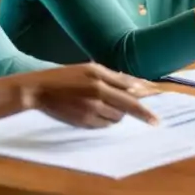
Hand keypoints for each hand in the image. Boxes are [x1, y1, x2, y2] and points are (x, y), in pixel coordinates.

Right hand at [22, 64, 158, 127]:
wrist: (38, 90)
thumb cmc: (66, 76)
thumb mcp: (91, 69)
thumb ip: (115, 77)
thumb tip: (138, 85)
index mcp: (100, 81)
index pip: (130, 96)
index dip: (145, 107)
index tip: (156, 119)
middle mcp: (96, 97)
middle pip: (126, 110)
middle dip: (139, 113)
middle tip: (150, 119)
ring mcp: (88, 111)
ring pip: (115, 118)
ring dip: (118, 114)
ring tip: (107, 104)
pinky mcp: (81, 122)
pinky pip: (102, 125)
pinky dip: (105, 120)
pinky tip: (97, 111)